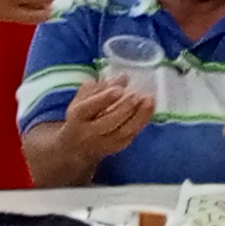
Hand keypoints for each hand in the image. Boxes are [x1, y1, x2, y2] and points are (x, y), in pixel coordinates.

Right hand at [24, 80, 155, 185]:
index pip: (89, 108)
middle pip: (109, 122)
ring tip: (149, 100)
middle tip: (139, 94)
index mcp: (77, 116)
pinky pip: (130, 136)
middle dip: (125, 108)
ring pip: (123, 132)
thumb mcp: (82, 98)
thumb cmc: (81, 116)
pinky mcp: (116, 148)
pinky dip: (141, 123)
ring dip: (139, 116)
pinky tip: (149, 109)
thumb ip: (101, 86)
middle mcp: (89, 132)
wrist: (75, 147)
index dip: (104, 98)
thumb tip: (123, 77)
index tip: (120, 89)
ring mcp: (103, 142)